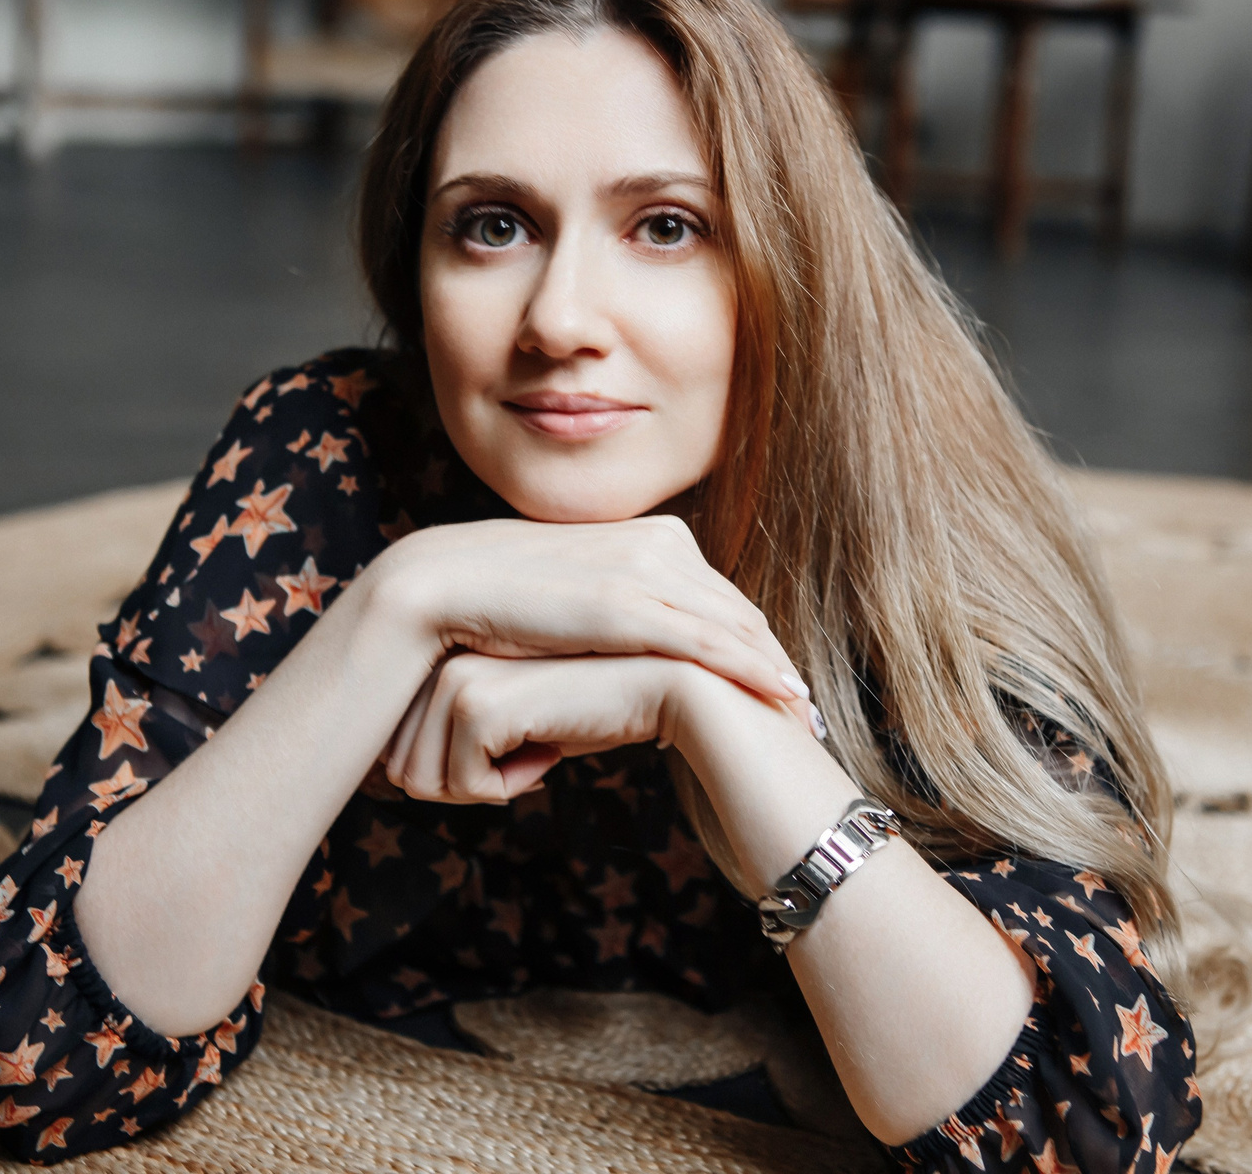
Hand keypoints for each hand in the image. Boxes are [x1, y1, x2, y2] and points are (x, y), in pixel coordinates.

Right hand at [365, 515, 812, 711]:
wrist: (441, 585)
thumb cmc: (494, 603)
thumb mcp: (568, 603)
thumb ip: (607, 615)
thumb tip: (622, 655)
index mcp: (647, 538)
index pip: (717, 597)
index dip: (753, 639)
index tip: (780, 678)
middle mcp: (658, 545)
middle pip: (740, 611)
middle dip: (776, 659)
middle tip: (809, 707)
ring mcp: (647, 572)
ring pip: (738, 626)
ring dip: (777, 670)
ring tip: (805, 712)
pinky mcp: (632, 605)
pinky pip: (711, 640)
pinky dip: (753, 670)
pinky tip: (782, 695)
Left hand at [381, 652, 697, 803]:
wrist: (670, 688)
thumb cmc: (600, 704)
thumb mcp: (524, 711)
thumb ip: (468, 729)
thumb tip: (403, 780)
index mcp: (445, 648)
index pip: (400, 745)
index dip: (458, 772)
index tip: (519, 747)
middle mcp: (438, 653)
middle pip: (401, 765)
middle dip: (464, 784)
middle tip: (530, 755)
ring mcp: (453, 673)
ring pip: (420, 779)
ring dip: (487, 787)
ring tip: (543, 746)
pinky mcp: (474, 700)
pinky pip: (462, 782)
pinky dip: (508, 787)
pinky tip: (553, 746)